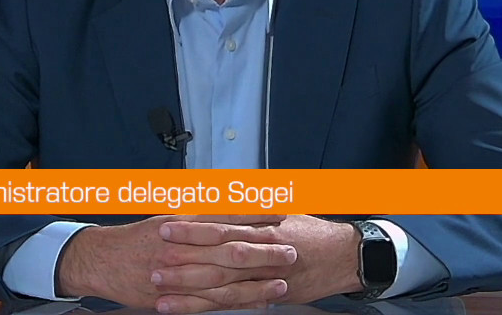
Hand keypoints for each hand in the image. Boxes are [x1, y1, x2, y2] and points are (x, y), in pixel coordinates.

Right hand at [56, 215, 296, 311]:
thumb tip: (232, 203)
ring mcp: (178, 273)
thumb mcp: (168, 214)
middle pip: (230, 247)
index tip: (280, 212)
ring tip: (281, 281)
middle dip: (263, 249)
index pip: (226, 214)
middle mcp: (183, 245)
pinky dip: (235, 303)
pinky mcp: (174, 296)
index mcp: (183, 221)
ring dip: (255, 281)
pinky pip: (210, 302)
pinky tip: (255, 303)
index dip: (255, 214)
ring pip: (224, 279)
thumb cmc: (138, 237)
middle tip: (290, 249)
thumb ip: (200, 211)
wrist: (103, 260)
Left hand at [155, 215, 361, 306]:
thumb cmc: (313, 232)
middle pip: (217, 252)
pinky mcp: (267, 294)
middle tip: (156, 252)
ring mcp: (263, 275)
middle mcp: (261, 248)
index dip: (194, 225)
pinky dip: (202, 306)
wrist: (344, 255)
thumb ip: (253, 208)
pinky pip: (229, 302)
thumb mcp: (284, 210)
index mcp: (262, 225)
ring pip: (220, 280)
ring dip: (187, 283)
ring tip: (159, 282)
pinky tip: (179, 307)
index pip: (222, 224)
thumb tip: (223, 197)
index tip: (167, 224)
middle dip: (185, 253)